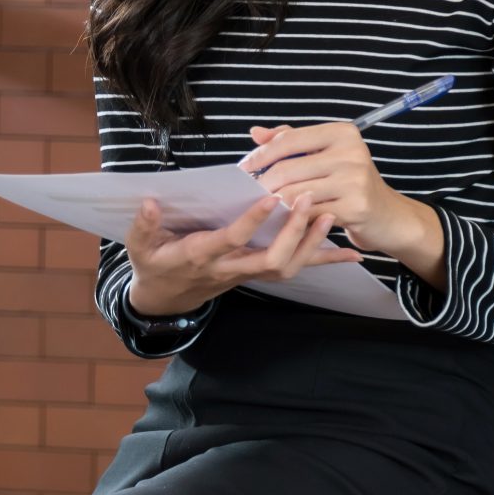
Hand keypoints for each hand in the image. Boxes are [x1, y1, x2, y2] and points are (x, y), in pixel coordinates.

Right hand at [121, 193, 360, 316]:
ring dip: (313, 244)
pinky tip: (352, 254)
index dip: (252, 221)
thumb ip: (144, 225)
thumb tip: (149, 202)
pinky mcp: (261, 271)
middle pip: (270, 258)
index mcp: (202, 255)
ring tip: (331, 215)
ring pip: (287, 267)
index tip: (270, 197)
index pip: (231, 239)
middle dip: (293, 232)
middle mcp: (230, 267)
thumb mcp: (141, 246)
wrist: (167, 297)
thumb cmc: (155, 264)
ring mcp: (248, 273)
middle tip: (308, 200)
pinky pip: (297, 268)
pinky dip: (325, 260)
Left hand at [243, 122, 432, 255]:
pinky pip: (308, 214)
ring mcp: (355, 180)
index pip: (289, 139)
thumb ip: (291, 141)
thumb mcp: (325, 155)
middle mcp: (352, 152)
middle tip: (248, 195)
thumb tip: (255, 133)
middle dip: (261, 184)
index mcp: (343, 133)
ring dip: (273, 204)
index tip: (243, 169)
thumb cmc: (350, 182)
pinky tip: (285, 222)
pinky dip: (291, 220)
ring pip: (294, 194)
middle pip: (287, 168)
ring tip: (264, 208)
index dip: (260, 155)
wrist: (387, 215)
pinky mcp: (355, 207)